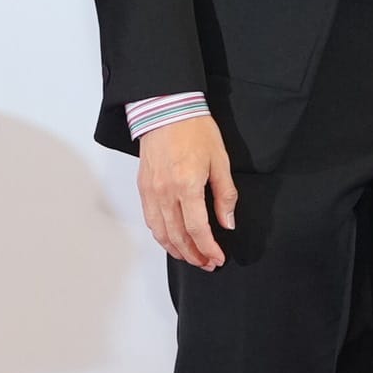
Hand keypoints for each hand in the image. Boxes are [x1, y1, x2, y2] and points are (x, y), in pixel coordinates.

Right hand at [136, 113, 238, 273]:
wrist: (166, 108)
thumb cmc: (195, 129)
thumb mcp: (220, 160)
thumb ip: (225, 195)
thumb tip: (228, 222)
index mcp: (188, 185)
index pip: (198, 229)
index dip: (208, 248)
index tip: (218, 258)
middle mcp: (166, 192)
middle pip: (178, 236)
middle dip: (194, 255)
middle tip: (207, 263)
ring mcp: (152, 191)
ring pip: (161, 232)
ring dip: (176, 250)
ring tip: (191, 258)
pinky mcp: (143, 187)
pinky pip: (150, 219)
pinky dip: (161, 235)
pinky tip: (171, 240)